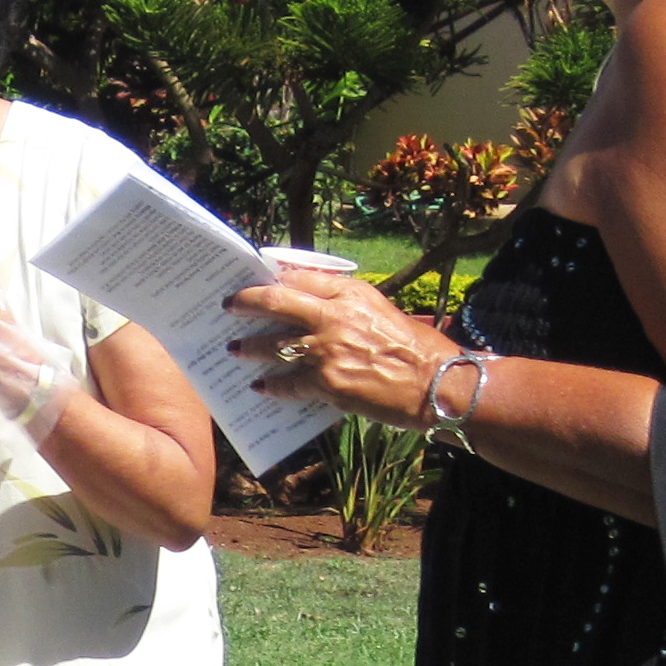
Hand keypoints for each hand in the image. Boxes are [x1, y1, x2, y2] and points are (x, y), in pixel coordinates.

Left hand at [226, 272, 439, 425]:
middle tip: (229, 306)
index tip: (256, 281)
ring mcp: (326, 349)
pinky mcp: (326, 383)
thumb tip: (312, 307)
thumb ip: (345, 305)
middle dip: (246, 302)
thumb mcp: (380, 310)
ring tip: (234, 349)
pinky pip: (286, 383)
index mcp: (349, 292)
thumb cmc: (416, 349)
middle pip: (274, 300)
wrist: (436, 383)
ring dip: (248, 347)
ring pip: (272, 344)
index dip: (272, 278)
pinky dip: (271, 386)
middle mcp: (333, 315)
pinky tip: (260, 388)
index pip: (298, 277)